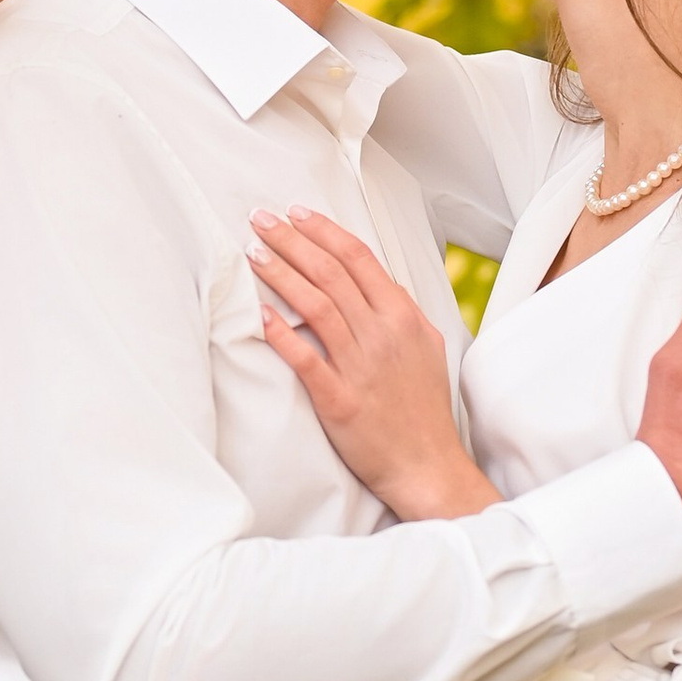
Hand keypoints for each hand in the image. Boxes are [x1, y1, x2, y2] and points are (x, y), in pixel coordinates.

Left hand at [249, 209, 499, 523]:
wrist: (428, 466)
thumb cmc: (423, 410)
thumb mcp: (427, 349)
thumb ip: (402, 311)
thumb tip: (380, 282)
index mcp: (404, 318)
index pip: (359, 258)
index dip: (324, 231)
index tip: (296, 214)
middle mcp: (382, 335)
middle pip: (331, 273)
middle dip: (292, 240)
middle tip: (261, 220)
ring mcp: (361, 367)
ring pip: (315, 306)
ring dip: (281, 274)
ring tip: (253, 253)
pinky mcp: (340, 401)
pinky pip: (306, 359)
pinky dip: (281, 334)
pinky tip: (260, 314)